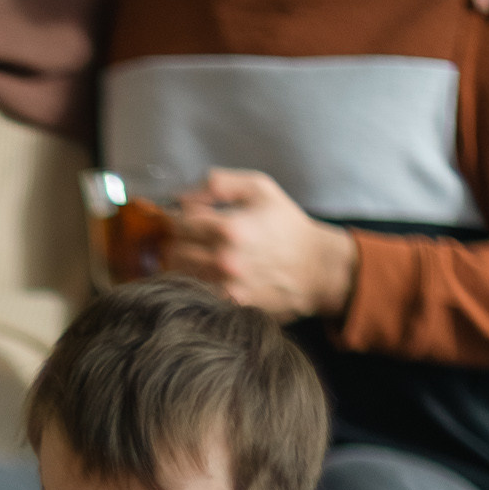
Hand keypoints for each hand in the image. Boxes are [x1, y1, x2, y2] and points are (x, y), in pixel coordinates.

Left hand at [166, 169, 358, 320]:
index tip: (182, 218)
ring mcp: (226, 287)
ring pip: (178, 275)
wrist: (316, 268)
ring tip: (194, 255)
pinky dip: (191, 283)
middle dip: (175, 241)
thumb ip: (218, 183)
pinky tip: (203, 274)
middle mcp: (224, 260)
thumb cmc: (286, 225)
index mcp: (230, 228)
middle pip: (172, 250)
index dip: (175, 217)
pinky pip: (192, 294)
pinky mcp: (229, 306)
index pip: (178, 222)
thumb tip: (182, 195)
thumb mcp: (259, 188)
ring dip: (180, 263)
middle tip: (186, 237)